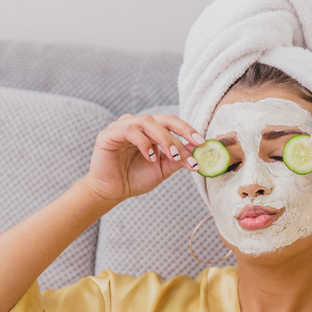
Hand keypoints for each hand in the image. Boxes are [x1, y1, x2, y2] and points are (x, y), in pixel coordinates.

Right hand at [85, 114, 203, 202]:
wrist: (112, 192)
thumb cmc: (135, 179)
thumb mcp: (162, 169)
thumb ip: (177, 159)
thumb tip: (195, 149)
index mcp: (151, 131)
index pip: (172, 124)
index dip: (188, 131)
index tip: (202, 144)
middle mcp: (137, 125)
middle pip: (163, 119)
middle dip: (181, 132)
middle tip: (193, 146)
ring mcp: (122, 127)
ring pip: (148, 122)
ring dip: (164, 139)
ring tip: (172, 157)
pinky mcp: (109, 134)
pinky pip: (130, 130)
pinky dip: (144, 143)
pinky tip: (151, 157)